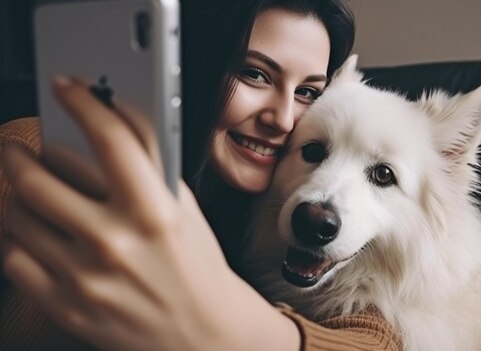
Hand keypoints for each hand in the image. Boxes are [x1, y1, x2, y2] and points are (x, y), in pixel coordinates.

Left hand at [2, 77, 299, 350]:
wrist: (201, 331)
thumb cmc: (196, 265)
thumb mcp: (184, 208)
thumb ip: (152, 163)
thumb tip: (116, 115)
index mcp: (155, 212)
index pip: (109, 138)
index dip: (82, 101)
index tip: (67, 88)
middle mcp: (117, 243)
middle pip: (37, 177)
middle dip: (19, 154)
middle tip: (18, 148)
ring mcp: (86, 278)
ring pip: (18, 216)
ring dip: (17, 195)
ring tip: (28, 192)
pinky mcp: (66, 306)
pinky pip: (15, 257)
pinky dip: (19, 238)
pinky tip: (36, 232)